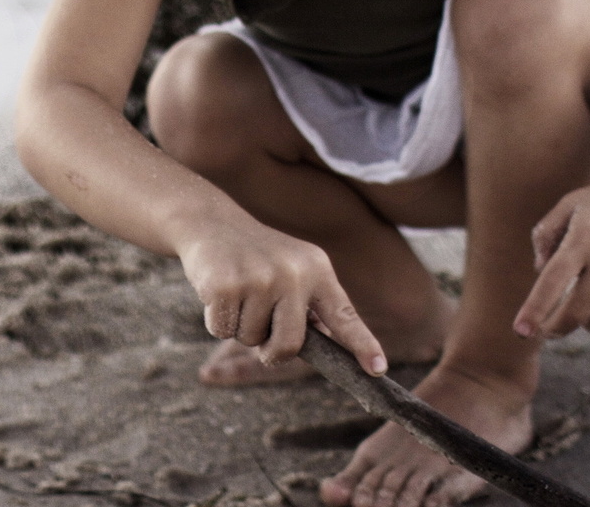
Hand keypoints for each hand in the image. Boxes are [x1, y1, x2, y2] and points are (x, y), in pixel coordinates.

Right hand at [175, 216, 387, 374]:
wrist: (211, 222)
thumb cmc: (256, 255)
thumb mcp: (293, 269)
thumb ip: (310, 306)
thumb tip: (326, 347)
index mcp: (317, 270)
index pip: (344, 315)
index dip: (362, 344)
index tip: (378, 368)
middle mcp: (293, 274)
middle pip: (289, 345)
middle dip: (272, 352)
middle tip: (261, 335)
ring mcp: (259, 279)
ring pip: (251, 339)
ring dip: (240, 326)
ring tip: (239, 292)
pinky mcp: (225, 286)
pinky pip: (222, 330)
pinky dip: (216, 320)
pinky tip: (218, 290)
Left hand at [513, 174, 589, 338]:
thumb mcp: (569, 205)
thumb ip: (545, 235)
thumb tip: (540, 273)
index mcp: (582, 240)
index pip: (551, 284)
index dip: (534, 311)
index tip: (521, 332)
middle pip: (577, 312)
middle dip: (558, 327)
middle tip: (552, 330)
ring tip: (588, 316)